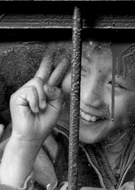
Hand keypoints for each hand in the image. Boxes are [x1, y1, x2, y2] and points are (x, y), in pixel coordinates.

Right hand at [0, 55, 69, 187]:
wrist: (33, 134)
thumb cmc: (44, 122)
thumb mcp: (57, 106)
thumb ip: (56, 94)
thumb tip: (47, 85)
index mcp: (44, 92)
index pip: (49, 77)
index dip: (55, 67)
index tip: (62, 59)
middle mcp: (34, 90)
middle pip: (42, 73)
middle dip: (48, 64)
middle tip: (55, 54)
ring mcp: (24, 92)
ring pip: (38, 82)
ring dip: (43, 97)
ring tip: (41, 108)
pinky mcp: (17, 96)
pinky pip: (31, 91)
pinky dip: (36, 101)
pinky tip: (34, 109)